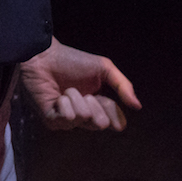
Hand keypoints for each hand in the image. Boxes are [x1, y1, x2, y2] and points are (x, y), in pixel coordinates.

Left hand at [21, 36, 139, 130]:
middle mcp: (85, 117)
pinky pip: (67, 119)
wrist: (44, 55)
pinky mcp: (52, 120)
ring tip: (66, 89)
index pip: (116, 123)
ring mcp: (68, 121)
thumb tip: (137, 106)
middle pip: (101, 124)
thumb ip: (123, 85)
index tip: (103, 97)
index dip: (112, 111)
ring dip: (76, 98)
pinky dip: (64, 104)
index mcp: (99, 107)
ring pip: (84, 118)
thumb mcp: (104, 68)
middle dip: (94, 103)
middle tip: (82, 91)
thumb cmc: (71, 60)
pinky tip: (57, 96)